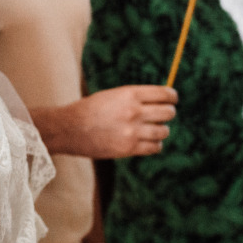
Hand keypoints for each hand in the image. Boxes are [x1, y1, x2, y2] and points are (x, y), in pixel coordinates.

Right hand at [34, 86, 178, 158]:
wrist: (70, 128)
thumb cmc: (91, 109)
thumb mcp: (114, 95)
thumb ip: (136, 98)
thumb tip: (161, 101)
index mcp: (130, 94)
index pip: (164, 94)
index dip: (172, 97)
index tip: (172, 100)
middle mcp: (134, 111)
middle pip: (168, 112)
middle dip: (168, 113)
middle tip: (164, 115)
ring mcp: (132, 131)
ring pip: (164, 131)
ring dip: (162, 130)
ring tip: (154, 130)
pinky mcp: (129, 148)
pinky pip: (155, 147)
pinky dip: (156, 144)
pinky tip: (149, 141)